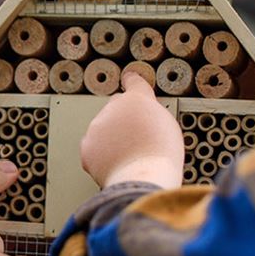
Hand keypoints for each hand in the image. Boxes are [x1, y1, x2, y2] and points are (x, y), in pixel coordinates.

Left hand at [81, 71, 183, 188]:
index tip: (129, 78)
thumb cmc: (160, 155)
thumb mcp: (167, 124)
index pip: (133, 82)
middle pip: (117, 109)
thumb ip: (151, 113)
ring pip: (103, 129)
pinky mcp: (87, 146)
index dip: (132, 82)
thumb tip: (144, 116)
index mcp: (137, 99)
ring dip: (112, 139)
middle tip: (137, 140)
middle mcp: (114, 107)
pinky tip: (117, 164)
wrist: (142, 176)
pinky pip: (94, 148)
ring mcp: (97, 126)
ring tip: (130, 156)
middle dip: (123, 120)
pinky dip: (102, 156)